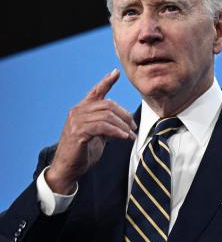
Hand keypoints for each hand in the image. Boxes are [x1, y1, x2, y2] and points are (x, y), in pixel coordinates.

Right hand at [46, 69, 136, 193]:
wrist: (68, 168)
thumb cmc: (83, 152)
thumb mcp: (98, 135)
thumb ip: (107, 125)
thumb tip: (123, 123)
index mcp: (82, 109)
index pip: (95, 92)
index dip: (106, 81)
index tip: (116, 73)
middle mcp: (77, 111)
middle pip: (108, 105)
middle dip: (125, 115)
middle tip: (133, 127)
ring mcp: (76, 121)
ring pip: (107, 115)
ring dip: (123, 126)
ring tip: (130, 135)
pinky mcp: (78, 132)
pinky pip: (102, 127)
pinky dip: (116, 131)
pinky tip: (124, 137)